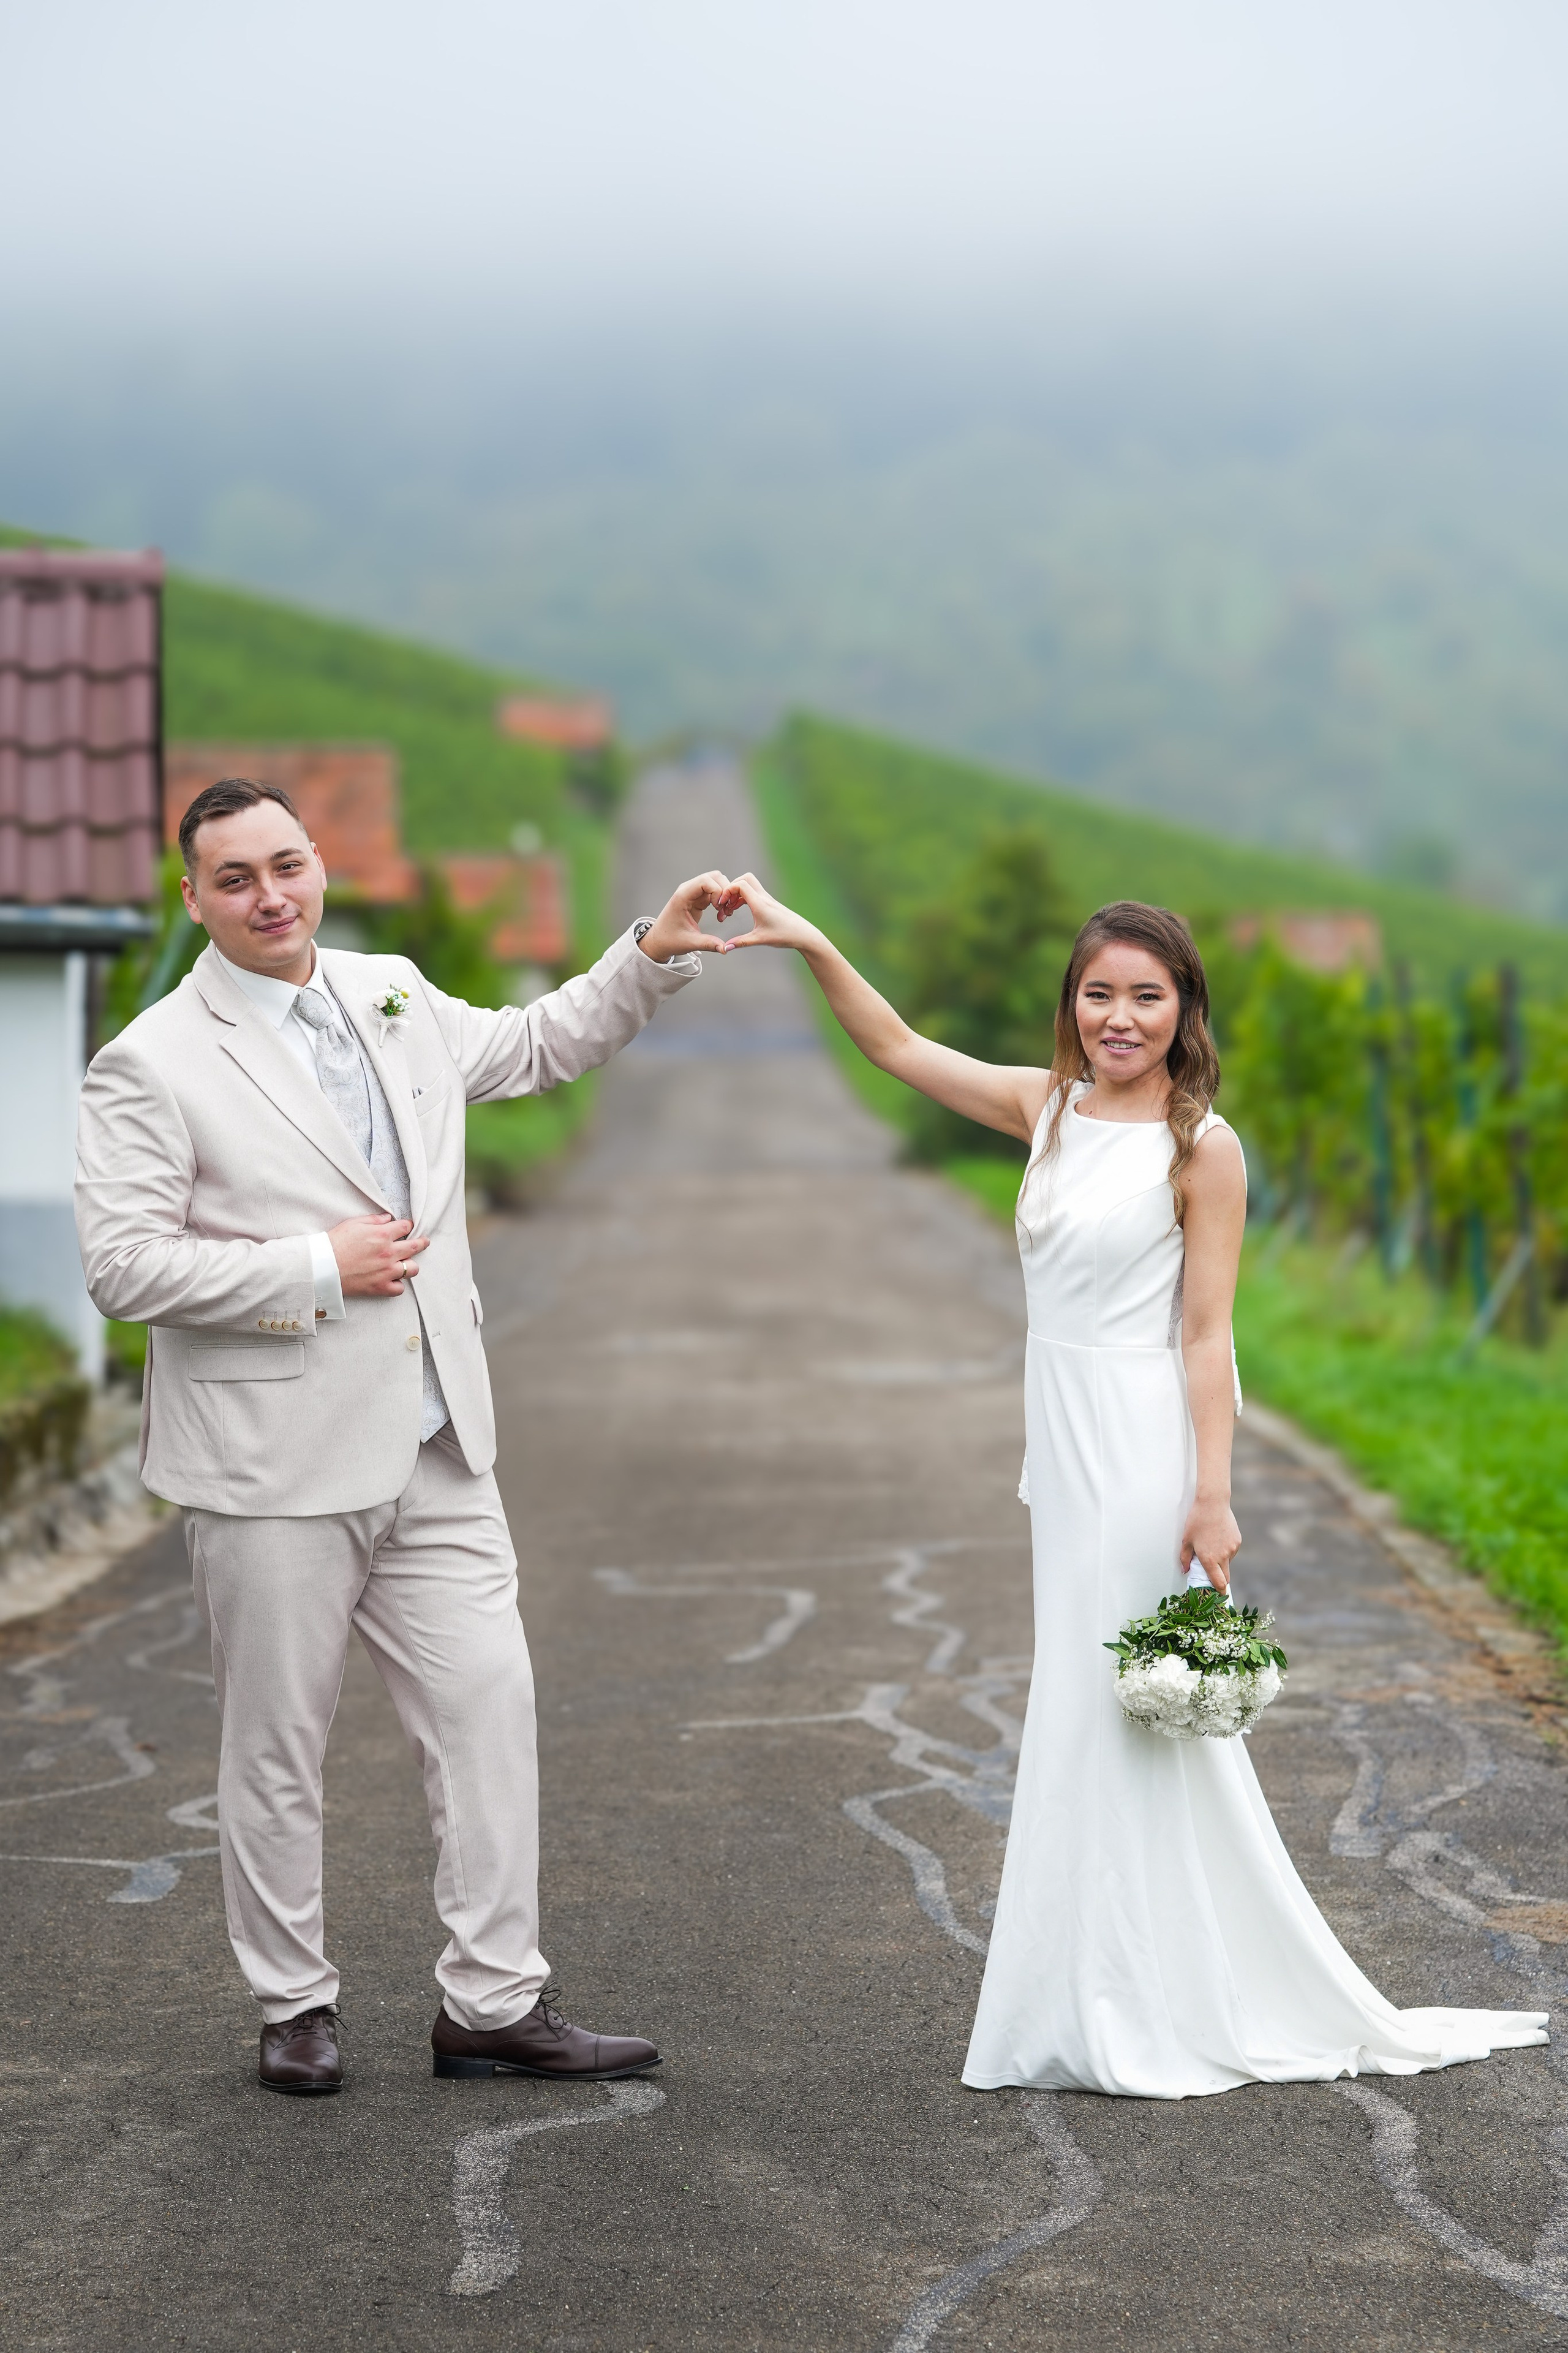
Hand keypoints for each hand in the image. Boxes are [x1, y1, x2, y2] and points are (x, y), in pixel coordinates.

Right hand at [329, 1213, 428, 1296]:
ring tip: (405, 1263)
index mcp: (382, 1235)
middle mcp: (388, 1253)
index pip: (405, 1227)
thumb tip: (387, 1218)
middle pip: (416, 1247)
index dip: (407, 1225)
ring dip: (410, 1265)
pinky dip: (398, 1284)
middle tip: (424, 1242)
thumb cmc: (335, 1243)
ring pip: (412, 1269)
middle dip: (422, 1242)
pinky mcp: (380, 1287)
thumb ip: (373, 1220)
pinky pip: (400, 1288)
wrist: (322, 1266)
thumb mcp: (353, 1223)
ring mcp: (386, 1271)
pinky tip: (393, 1280)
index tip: (407, 1227)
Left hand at [636, 870, 737, 961]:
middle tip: (725, 909)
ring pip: (715, 883)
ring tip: (724, 912)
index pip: (705, 881)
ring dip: (724, 895)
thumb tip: (725, 948)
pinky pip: (714, 892)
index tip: (719, 907)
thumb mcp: (690, 942)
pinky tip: (720, 913)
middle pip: (713, 877)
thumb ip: (709, 944)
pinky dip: (720, 900)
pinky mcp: (697, 899)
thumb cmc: (668, 939)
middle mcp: (688, 891)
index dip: (717, 891)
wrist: (659, 941)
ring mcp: (693, 894)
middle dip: (724, 891)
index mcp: (682, 896)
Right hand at [706, 871, 821, 953]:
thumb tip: (724, 948)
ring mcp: (767, 899)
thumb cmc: (784, 936)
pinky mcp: (769, 903)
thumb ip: (740, 942)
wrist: (803, 934)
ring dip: (737, 893)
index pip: (740, 885)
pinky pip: (753, 893)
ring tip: (730, 909)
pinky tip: (738, 910)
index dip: (727, 891)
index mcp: (760, 904)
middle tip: (725, 904)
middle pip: (744, 878)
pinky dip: (743, 897)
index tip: (721, 904)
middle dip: (731, 888)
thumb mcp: (760, 939)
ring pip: (749, 885)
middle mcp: (763, 898)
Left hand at [1180, 1500, 1241, 1595]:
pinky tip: (1218, 1538)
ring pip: (1228, 1562)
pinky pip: (1232, 1551)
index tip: (1218, 1596)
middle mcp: (1223, 1556)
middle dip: (1220, 1580)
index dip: (1219, 1591)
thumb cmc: (1197, 1521)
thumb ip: (1185, 1558)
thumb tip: (1186, 1570)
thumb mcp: (1186, 1540)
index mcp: (1209, 1559)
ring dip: (1221, 1561)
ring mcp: (1232, 1549)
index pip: (1218, 1582)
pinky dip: (1225, 1550)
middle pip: (1226, 1577)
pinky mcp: (1238, 1541)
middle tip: (1212, 1575)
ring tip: (1211, 1546)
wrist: (1213, 1503)